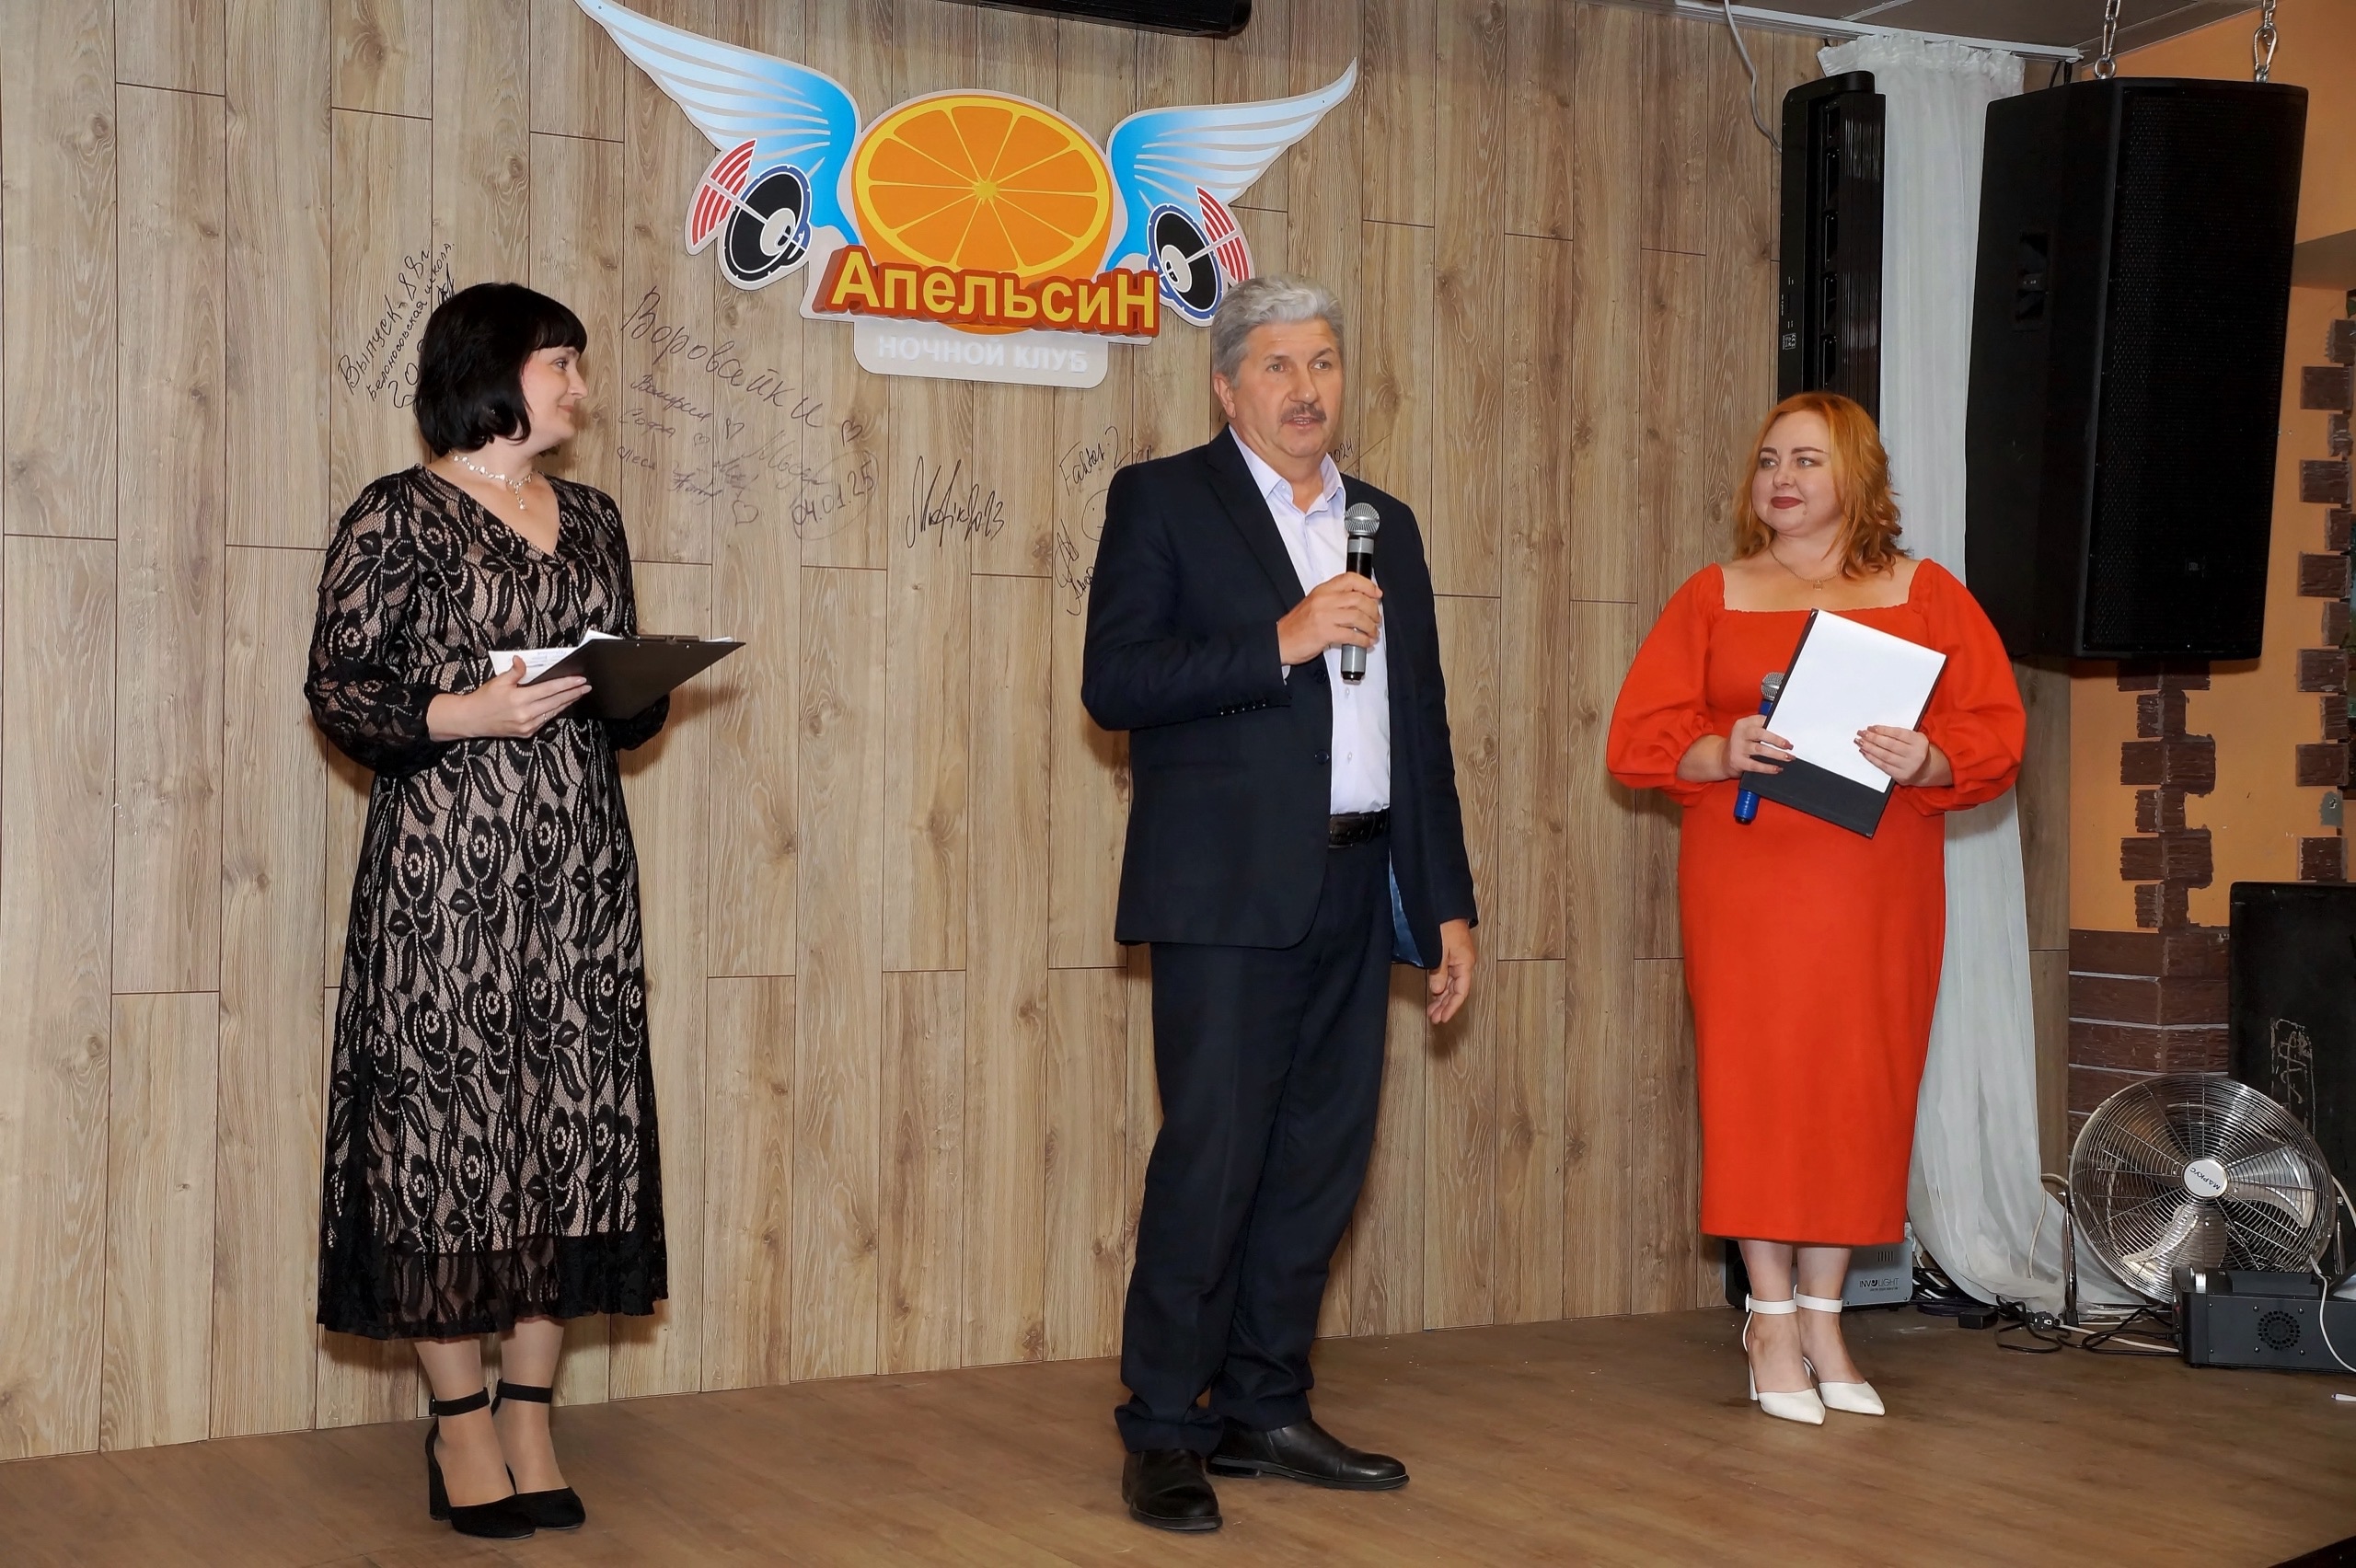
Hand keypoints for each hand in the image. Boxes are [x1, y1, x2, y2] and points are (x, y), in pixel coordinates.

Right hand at [427, 657, 589, 740]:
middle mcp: (526, 714)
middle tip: (586, 686)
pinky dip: (555, 711)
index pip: (550, 690)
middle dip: (573, 693)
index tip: (580, 680)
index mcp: (519, 699)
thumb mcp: (498, 681)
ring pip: (553, 712)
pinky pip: (545, 720)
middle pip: (556, 702)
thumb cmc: (484, 699)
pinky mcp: (527, 733)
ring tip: (578, 694)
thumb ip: (515, 671)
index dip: (567, 684)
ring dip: (567, 703)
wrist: (472, 719)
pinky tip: (562, 704)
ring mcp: (527, 726)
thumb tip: (521, 660)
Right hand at [1276, 573, 1381, 666]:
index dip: (1368, 585)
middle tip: (1376, 618)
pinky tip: (1366, 642)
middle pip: (1358, 598)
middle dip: (1373, 610)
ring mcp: (1324, 616)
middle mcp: (1324, 600)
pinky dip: (1363, 640)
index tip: (1377, 594)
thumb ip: (1334, 599)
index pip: (1350, 579)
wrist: (1280, 640)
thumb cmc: (1297, 625)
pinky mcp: (1324, 633)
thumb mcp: (1314, 603)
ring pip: (1358, 616)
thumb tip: (1359, 601)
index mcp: (1322, 590)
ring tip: (1373, 632)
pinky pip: (1351, 635)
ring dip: (1370, 626)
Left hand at [1428, 919, 1475, 1024]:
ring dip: (1442, 999)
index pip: (1461, 992)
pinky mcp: (1449, 956)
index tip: (1443, 1018)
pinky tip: (1435, 995)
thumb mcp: (1440, 950)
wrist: (1444, 907)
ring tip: (1433, 1011)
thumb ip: (1439, 972)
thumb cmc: (1445, 925)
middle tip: (1435, 1019)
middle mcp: (1463, 964)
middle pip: (1456, 991)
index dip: (1452, 1007)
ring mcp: (1457, 960)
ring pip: (1451, 985)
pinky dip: (1440, 988)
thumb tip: (1438, 990)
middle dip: (1445, 1006)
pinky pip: (1446, 977)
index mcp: (1465, 963)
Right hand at [1724, 714, 1791, 777]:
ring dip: (1776, 754)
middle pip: (1761, 733)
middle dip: (1777, 740)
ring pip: (1760, 749)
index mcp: (1743, 723)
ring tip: (1787, 757)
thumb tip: (1783, 734)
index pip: (1761, 720)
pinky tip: (1776, 768)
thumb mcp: (1746, 732)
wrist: (1721, 758)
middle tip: (1789, 745)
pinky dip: (1767, 768)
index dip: (1776, 724)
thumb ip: (1760, 729)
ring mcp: (1737, 747)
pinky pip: (1755, 765)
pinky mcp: (1737, 761)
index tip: (1788, 730)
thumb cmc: (1739, 744)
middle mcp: (1739, 733)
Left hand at [1856, 725, 1951, 786]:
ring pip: (1884, 755)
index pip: (1898, 734)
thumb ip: (1899, 734)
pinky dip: (1872, 758)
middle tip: (1862, 733)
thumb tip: (1875, 730)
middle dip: (1873, 738)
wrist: (1927, 769)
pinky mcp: (1901, 776)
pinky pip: (1883, 766)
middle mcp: (1915, 754)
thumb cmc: (1917, 750)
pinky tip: (1865, 752)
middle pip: (1889, 744)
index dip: (1883, 730)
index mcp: (1919, 741)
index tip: (1871, 727)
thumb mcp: (1915, 738)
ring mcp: (1908, 766)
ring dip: (1870, 748)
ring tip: (1860, 742)